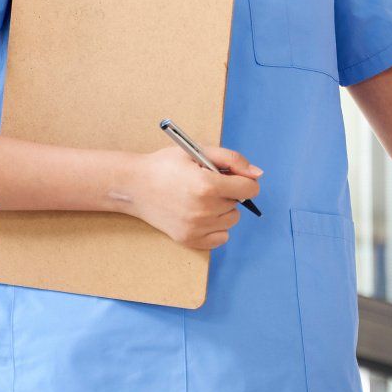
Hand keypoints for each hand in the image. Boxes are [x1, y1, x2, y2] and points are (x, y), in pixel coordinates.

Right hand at [126, 146, 261, 250]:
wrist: (134, 186)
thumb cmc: (166, 166)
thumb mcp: (198, 151)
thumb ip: (232, 160)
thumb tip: (258, 175)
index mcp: (207, 185)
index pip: (249, 189)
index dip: (243, 180)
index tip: (231, 178)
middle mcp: (204, 210)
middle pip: (238, 204)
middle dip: (227, 193)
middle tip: (204, 185)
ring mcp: (196, 228)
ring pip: (231, 220)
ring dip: (222, 210)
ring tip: (200, 199)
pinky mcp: (189, 240)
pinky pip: (221, 238)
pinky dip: (216, 227)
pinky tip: (200, 215)